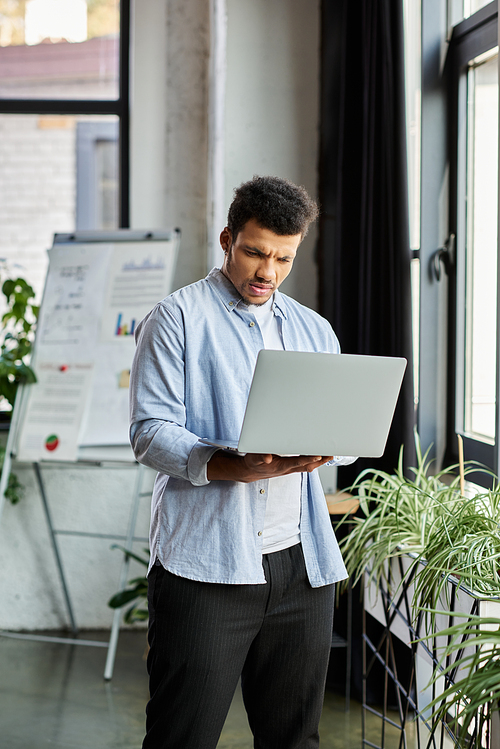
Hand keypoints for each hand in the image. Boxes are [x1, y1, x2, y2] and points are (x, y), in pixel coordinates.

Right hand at [207, 451, 332, 482]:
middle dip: (320, 461)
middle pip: (307, 466)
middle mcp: (287, 469)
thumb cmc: (254, 463)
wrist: (251, 472)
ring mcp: (290, 470)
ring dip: (320, 462)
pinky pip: (305, 465)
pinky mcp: (290, 468)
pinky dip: (314, 461)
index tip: (318, 455)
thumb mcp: (253, 459)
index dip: (308, 459)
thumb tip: (267, 457)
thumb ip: (260, 457)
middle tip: (331, 453)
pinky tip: (320, 457)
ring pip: (308, 466)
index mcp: (280, 466)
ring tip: (330, 454)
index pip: (297, 463)